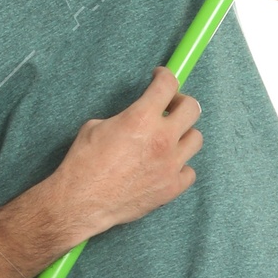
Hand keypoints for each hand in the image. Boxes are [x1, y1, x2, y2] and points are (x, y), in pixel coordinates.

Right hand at [48, 65, 202, 238]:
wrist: (81, 201)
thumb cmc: (83, 163)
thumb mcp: (97, 126)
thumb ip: (126, 117)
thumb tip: (136, 118)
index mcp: (141, 118)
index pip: (167, 84)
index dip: (165, 76)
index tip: (161, 77)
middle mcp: (162, 139)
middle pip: (192, 109)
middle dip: (181, 103)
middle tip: (170, 107)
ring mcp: (170, 165)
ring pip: (196, 139)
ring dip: (183, 135)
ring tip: (169, 139)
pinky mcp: (172, 188)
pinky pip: (189, 171)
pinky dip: (180, 166)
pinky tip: (166, 166)